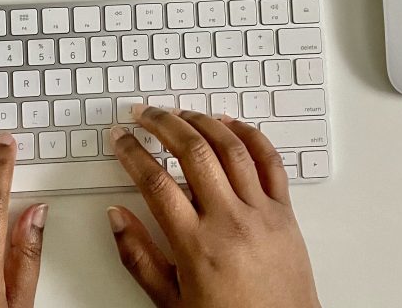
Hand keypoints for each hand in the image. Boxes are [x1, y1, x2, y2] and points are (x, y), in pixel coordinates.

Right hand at [107, 106, 320, 307]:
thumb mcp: (170, 301)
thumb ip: (138, 256)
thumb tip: (116, 216)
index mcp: (196, 246)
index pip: (155, 183)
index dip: (132, 153)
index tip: (120, 139)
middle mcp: (230, 222)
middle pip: (192, 153)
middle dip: (162, 124)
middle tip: (144, 114)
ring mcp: (261, 213)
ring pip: (231, 148)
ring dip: (201, 121)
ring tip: (180, 113)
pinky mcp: (286, 213)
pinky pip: (270, 161)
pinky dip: (250, 135)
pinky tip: (231, 124)